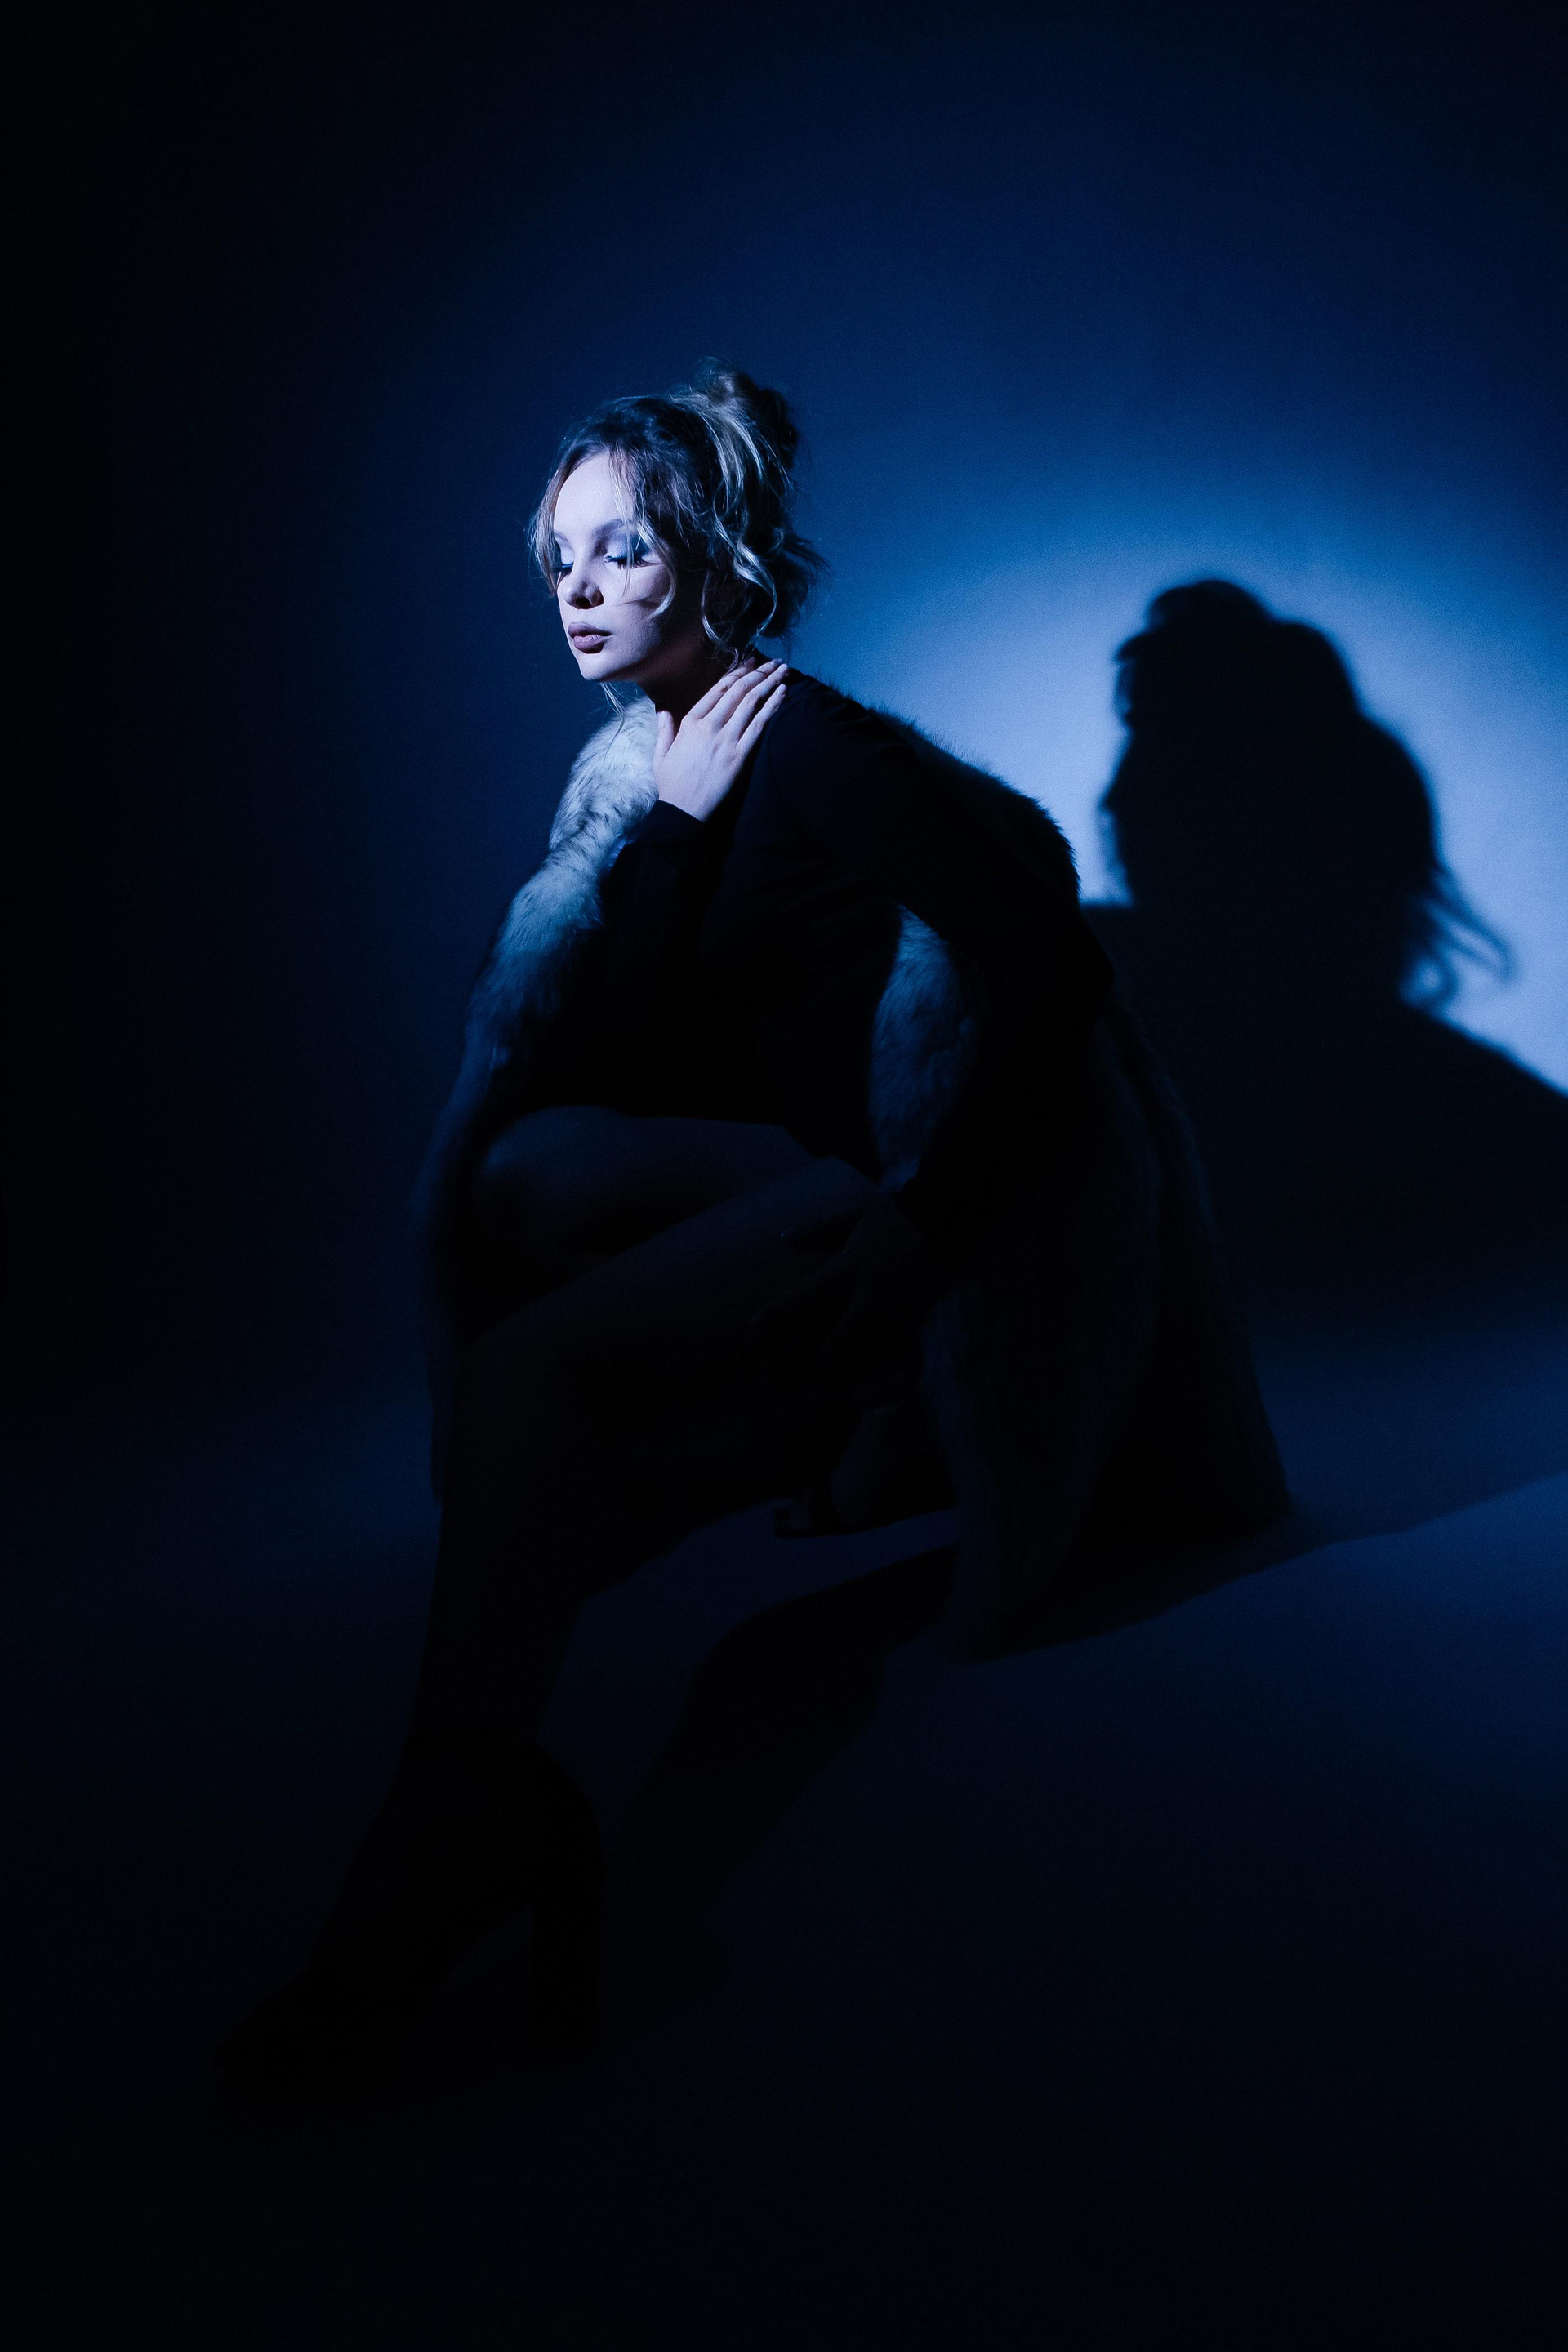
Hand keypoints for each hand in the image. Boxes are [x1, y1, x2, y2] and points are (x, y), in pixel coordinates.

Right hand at [653, 658, 786, 820]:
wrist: (683, 811)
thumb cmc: (672, 784)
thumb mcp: (662, 753)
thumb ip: (664, 728)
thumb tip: (662, 709)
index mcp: (690, 721)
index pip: (719, 689)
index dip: (738, 672)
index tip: (752, 663)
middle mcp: (709, 725)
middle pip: (739, 690)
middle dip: (759, 672)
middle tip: (775, 662)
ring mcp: (725, 740)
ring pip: (751, 702)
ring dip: (770, 683)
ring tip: (784, 670)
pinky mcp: (739, 756)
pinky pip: (760, 725)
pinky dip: (772, 706)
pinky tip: (783, 693)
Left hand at [748, 1193, 947, 1403]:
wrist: (941, 1219)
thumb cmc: (893, 1214)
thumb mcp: (852, 1215)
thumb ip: (818, 1229)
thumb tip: (785, 1237)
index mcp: (846, 1268)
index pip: (805, 1294)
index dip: (778, 1310)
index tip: (754, 1326)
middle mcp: (865, 1293)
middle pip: (832, 1333)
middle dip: (808, 1356)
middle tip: (784, 1375)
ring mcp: (891, 1309)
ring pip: (863, 1347)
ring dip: (842, 1367)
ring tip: (822, 1385)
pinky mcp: (913, 1317)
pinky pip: (896, 1348)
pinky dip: (883, 1366)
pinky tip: (871, 1385)